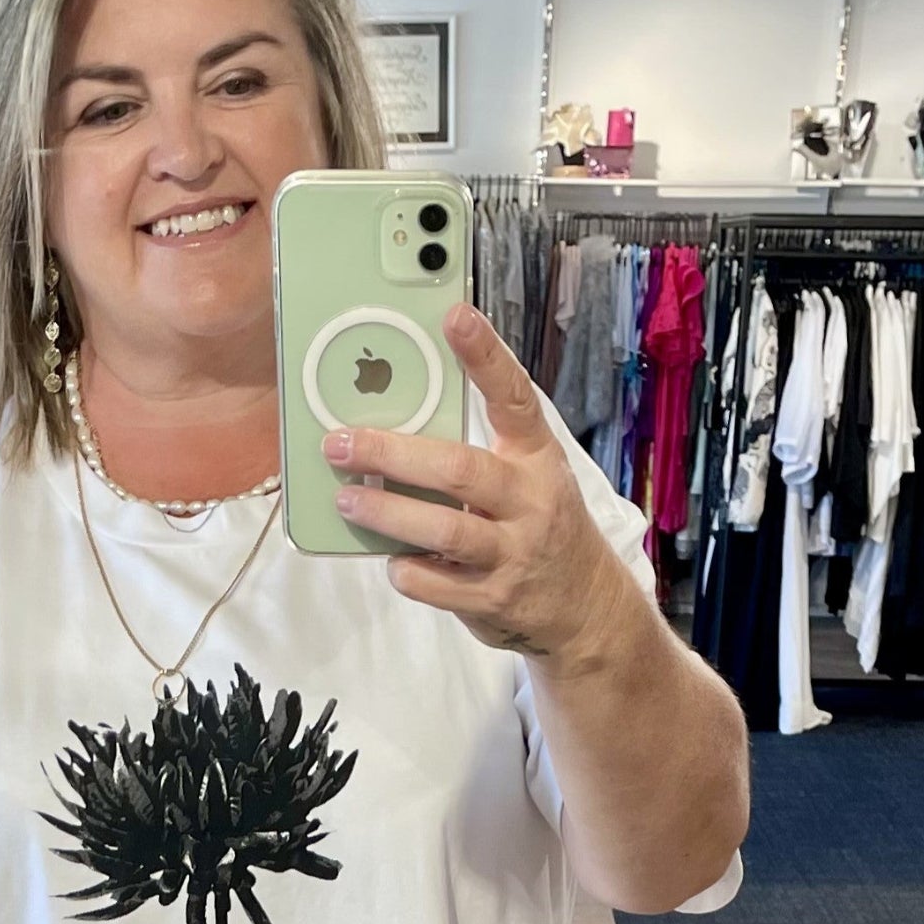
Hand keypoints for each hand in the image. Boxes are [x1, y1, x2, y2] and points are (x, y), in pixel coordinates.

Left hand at [323, 302, 640, 662]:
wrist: (583, 607)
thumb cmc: (537, 526)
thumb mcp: (524, 478)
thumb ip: (473, 452)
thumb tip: (391, 427)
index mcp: (535, 457)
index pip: (512, 397)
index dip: (485, 356)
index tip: (455, 316)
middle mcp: (529, 501)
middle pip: (458, 469)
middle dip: (392, 453)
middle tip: (341, 443)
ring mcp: (513, 553)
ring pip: (442, 528)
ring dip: (386, 512)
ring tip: (346, 498)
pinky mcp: (492, 599)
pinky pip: (434, 582)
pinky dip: (406, 568)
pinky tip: (392, 559)